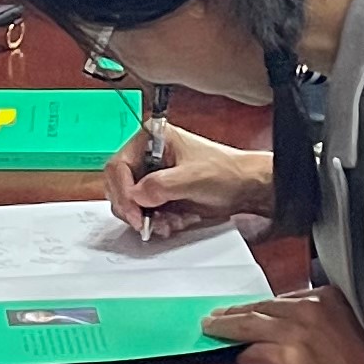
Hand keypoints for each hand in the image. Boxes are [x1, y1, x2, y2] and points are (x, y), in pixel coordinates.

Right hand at [104, 118, 272, 238]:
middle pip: (120, 187)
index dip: (123, 191)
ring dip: (149, 218)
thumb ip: (161, 185)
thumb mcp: (192, 177)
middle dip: (135, 209)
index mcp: (150, 139)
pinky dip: (158, 222)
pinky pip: (145, 213)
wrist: (245, 187)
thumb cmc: (225, 171)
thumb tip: (136, 196)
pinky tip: (177, 221)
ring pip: (131, 204)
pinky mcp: (159, 195)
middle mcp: (146, 156)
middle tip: (147, 224)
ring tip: (172, 221)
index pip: (118, 166)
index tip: (135, 212)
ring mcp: (151, 177)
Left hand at [206, 288, 363, 363]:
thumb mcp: (348, 332)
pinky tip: (240, 360)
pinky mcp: (285, 357)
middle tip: (217, 316)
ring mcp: (296, 332)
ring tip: (212, 329)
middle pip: (262, 306)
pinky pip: (252, 352)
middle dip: (237, 312)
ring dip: (226, 327)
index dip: (263, 307)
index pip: (284, 298)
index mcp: (330, 298)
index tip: (249, 309)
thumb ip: (319, 325)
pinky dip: (244, 357)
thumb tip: (287, 332)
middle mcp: (312, 308)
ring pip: (248, 323)